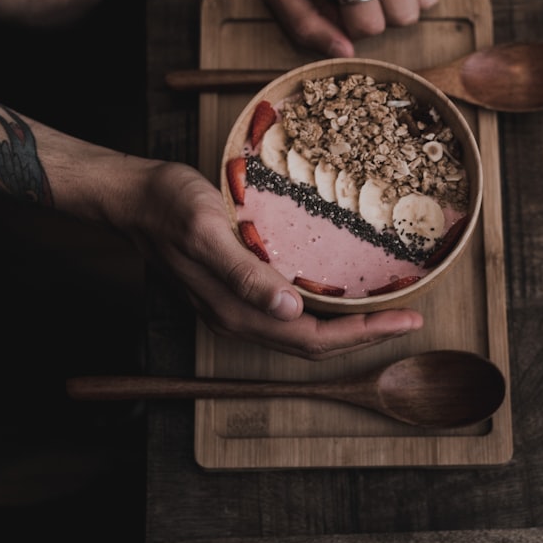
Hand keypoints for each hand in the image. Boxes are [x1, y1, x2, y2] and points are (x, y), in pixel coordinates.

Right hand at [125, 162, 422, 359]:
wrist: (132, 197)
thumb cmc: (169, 205)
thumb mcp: (207, 231)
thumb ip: (244, 274)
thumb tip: (290, 312)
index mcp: (238, 311)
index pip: (313, 340)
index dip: (364, 336)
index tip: (407, 319)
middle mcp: (240, 318)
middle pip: (313, 345)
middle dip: (366, 336)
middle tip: (410, 317)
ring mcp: (236, 307)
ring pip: (302, 334)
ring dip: (346, 328)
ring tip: (386, 311)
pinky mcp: (235, 291)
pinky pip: (288, 315)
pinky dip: (323, 312)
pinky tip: (340, 293)